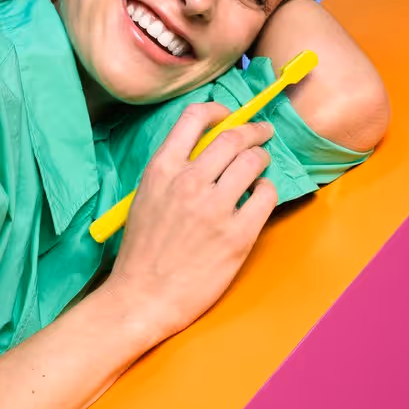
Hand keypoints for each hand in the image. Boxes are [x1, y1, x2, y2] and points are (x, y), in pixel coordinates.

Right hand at [102, 101, 279, 342]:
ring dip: (262, 159)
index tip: (229, 116)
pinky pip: (267, 195)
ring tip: (260, 167)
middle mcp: (189, 182)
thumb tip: (206, 149)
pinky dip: (267, 190)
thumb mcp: (146, 197)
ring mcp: (215, 208)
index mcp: (162, 170)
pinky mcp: (238, 234)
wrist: (142, 297)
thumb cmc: (142, 251)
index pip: (195, 117)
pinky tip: (259, 198)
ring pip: (254, 161)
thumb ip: (172, 170)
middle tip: (262, 134)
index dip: (219, 111)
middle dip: (254, 130)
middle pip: (234, 136)